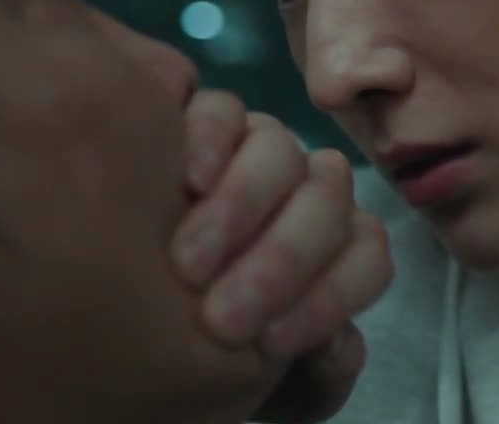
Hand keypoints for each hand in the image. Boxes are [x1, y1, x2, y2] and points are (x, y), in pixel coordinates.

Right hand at [173, 91, 392, 421]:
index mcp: (337, 249)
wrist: (131, 321)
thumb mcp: (269, 387)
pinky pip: (219, 110)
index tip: (270, 345)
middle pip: (327, 200)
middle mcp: (306, 191)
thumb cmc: (209, 353)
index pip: (366, 254)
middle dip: (281, 262)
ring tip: (189, 263)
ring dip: (242, 203)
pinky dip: (208, 140)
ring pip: (279, 148)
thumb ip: (318, 375)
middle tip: (222, 318)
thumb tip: (333, 346)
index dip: (327, 298)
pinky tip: (183, 184)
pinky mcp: (201, 119)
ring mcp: (257, 150)